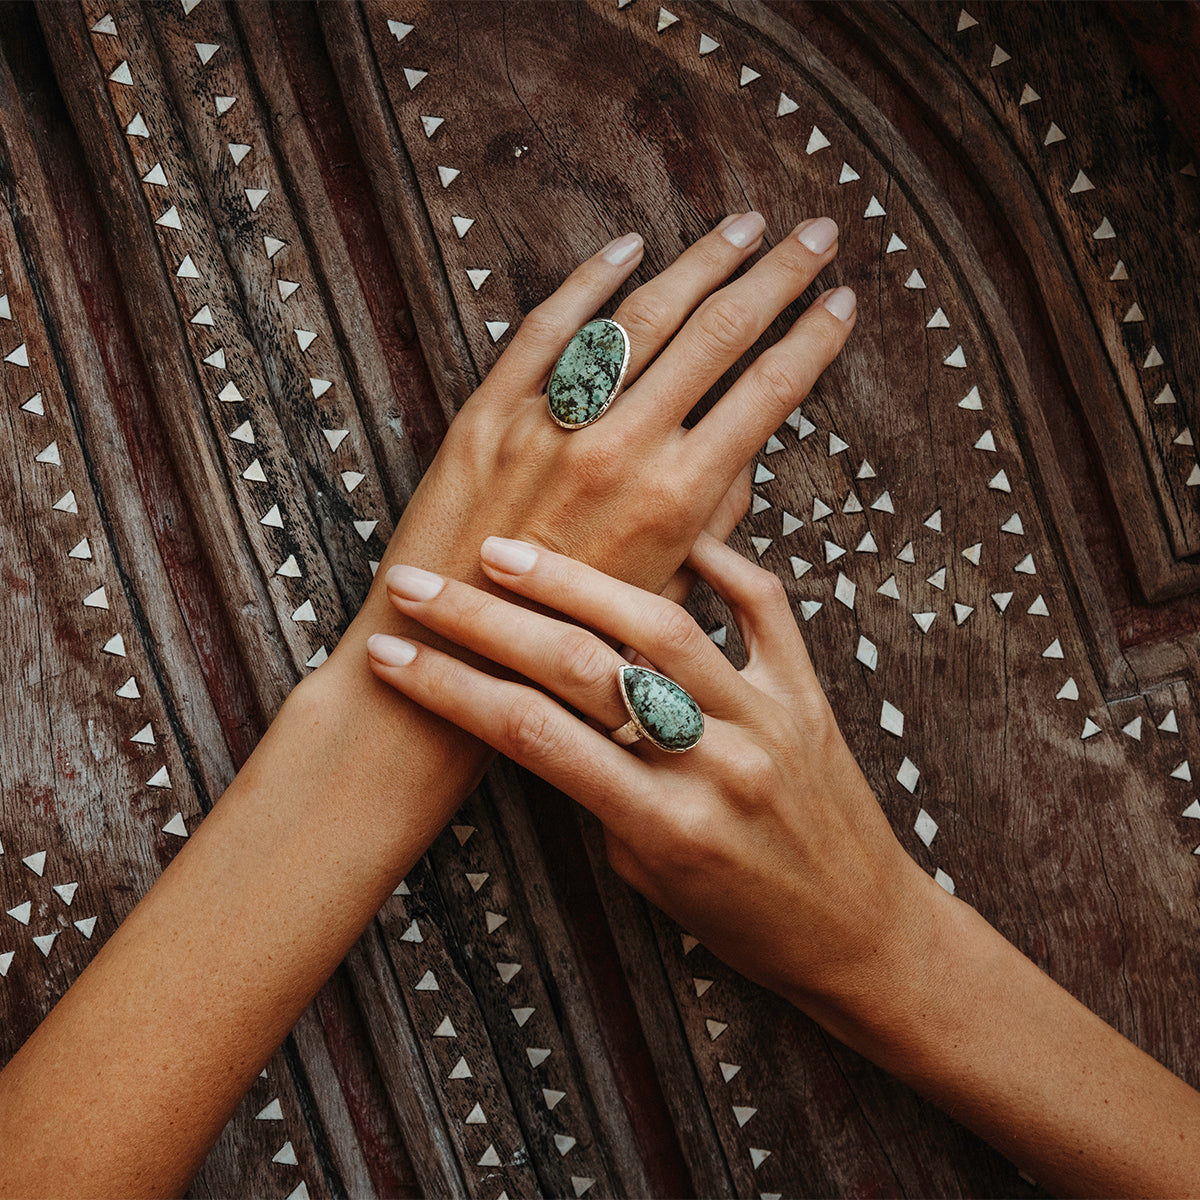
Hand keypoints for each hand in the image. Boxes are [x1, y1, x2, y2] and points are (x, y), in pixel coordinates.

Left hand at [329, 214, 853, 679]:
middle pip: (717, 335)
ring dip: (701, 262)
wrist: (452, 658)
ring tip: (744, 226)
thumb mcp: (666, 593)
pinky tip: (627, 248)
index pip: (767, 393)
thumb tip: (741, 445)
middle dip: (778, 274)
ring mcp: (551, 425)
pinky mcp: (489, 415)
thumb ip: (710, 516)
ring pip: (641, 317)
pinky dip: (587, 282)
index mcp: (676, 500)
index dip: (813, 340)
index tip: (843, 301)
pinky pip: (546, 330)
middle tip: (817, 231)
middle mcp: (620, 450)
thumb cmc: (566, 640)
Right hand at [364, 532, 934, 1021]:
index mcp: (666, 826)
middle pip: (580, 670)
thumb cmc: (749, 923)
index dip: (450, 691)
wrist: (867, 937)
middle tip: (417, 587)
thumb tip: (553, 713)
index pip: (533, 737)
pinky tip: (667, 529)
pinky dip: (716, 559)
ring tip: (504, 549)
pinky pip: (763, 606)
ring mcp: (768, 717)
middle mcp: (716, 762)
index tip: (390, 658)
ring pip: (661, 625)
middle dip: (484, 623)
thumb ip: (602, 795)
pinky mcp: (809, 692)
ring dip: (573, 581)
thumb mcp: (651, 880)